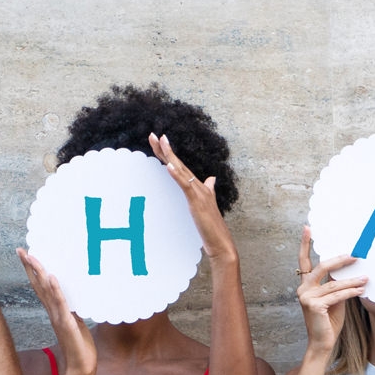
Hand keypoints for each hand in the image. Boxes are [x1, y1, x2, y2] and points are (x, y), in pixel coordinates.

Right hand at [18, 248, 94, 374]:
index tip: (27, 255)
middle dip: (30, 267)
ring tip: (33, 257)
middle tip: (21, 250)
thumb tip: (71, 300)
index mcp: (56, 311)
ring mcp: (59, 317)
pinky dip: (56, 290)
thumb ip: (71, 312)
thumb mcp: (76, 324)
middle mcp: (54, 312)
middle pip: (39, 285)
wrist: (81, 369)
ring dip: (40, 274)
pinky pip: (61, 304)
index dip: (33, 271)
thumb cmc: (80, 348)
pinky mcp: (67, 324)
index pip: (42, 287)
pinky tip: (52, 278)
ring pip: (47, 291)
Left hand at [149, 132, 235, 261]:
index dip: (168, 153)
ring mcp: (199, 192)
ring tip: (161, 142)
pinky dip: (177, 175)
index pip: (179, 165)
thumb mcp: (207, 203)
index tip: (158, 141)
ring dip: (170, 155)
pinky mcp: (197, 201)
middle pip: (178, 163)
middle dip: (165, 148)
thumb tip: (212, 178)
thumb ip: (209, 189)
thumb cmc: (211, 224)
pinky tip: (169, 166)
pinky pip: (185, 185)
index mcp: (197, 185)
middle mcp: (199, 185)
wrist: (220, 240)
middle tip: (154, 135)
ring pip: (181, 170)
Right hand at [295, 226, 365, 356]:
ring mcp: (306, 297)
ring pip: (334, 284)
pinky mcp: (314, 306)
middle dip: (339, 260)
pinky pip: (337, 295)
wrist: (322, 343)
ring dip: (352, 281)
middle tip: (355, 255)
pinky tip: (361, 290)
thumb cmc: (328, 320)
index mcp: (305, 285)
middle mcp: (302, 289)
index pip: (304, 261)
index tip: (308, 228)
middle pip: (321, 267)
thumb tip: (349, 270)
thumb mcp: (333, 299)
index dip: (305, 244)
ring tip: (366, 278)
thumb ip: (336, 284)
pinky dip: (351, 292)